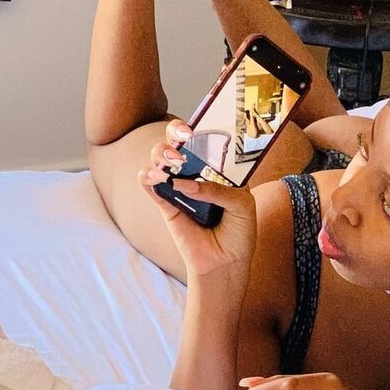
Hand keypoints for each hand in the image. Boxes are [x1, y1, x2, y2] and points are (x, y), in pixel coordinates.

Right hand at [140, 119, 255, 277]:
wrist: (226, 262)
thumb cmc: (239, 230)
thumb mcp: (241, 205)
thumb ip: (218, 190)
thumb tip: (186, 184)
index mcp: (217, 167)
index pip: (202, 138)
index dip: (195, 127)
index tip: (194, 130)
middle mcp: (195, 172)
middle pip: (175, 142)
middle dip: (174, 134)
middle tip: (183, 142)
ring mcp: (178, 187)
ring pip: (158, 158)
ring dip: (161, 155)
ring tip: (173, 166)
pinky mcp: (165, 204)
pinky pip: (148, 184)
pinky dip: (148, 177)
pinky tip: (157, 178)